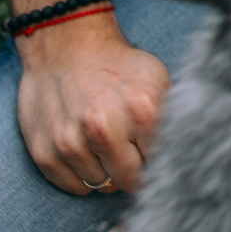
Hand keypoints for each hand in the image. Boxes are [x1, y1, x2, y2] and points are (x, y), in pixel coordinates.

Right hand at [13, 10, 169, 196]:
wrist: (66, 44)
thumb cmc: (117, 65)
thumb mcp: (157, 79)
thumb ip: (172, 119)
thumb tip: (185, 157)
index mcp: (142, 110)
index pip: (160, 165)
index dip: (156, 160)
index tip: (150, 153)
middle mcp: (104, 129)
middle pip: (131, 182)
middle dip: (133, 168)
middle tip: (128, 146)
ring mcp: (71, 144)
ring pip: (101, 185)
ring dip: (104, 169)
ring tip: (101, 139)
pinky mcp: (44, 153)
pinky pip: (74, 187)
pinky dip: (80, 174)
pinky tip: (82, 146)